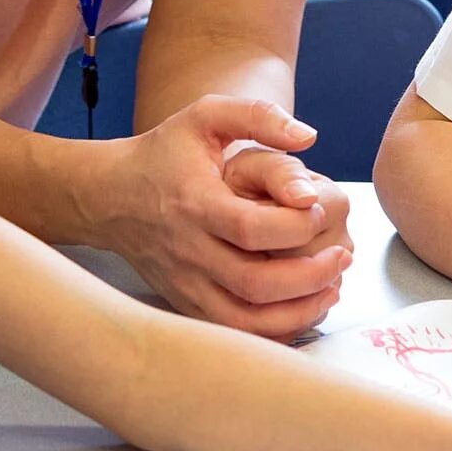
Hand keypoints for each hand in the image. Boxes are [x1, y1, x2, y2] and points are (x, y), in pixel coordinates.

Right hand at [101, 97, 351, 340]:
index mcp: (195, 203)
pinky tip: (302, 309)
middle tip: (341, 255)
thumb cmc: (164, 153)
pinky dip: (274, 331)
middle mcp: (189, 251)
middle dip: (309, 275)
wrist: (110, 197)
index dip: (295, 225)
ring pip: (246, 321)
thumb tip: (309, 137)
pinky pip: (234, 334)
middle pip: (254, 283)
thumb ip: (259, 117)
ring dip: (298, 312)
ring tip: (332, 288)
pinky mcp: (187, 304)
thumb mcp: (206, 117)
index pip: (250, 228)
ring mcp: (186, 284)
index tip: (319, 209)